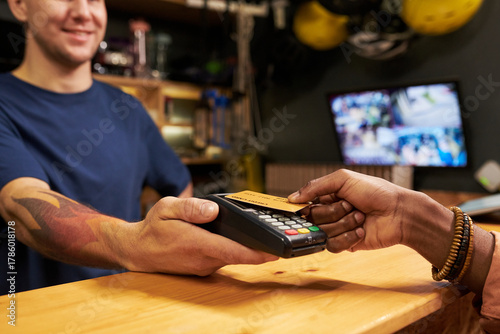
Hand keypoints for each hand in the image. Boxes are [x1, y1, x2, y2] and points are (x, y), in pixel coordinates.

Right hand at [122, 197, 277, 275]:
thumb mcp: (166, 208)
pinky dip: (233, 250)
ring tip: (258, 235)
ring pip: (231, 258)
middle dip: (257, 249)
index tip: (273, 251)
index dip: (255, 253)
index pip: (231, 251)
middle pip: (237, 256)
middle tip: (276, 238)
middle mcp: (202, 259)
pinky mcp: (203, 268)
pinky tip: (236, 239)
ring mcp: (203, 266)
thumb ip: (190, 207)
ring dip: (245, 250)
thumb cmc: (153, 228)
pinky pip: (223, 259)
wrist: (138, 251)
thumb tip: (213, 209)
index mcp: (196, 243)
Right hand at [288, 169, 407, 252]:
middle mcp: (330, 212)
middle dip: (333, 212)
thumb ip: (315, 186)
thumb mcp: (344, 179)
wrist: (399, 213)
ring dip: (344, 223)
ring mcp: (337, 228)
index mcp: (328, 196)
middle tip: (350, 205)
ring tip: (361, 217)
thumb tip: (292, 198)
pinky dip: (347, 237)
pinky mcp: (345, 244)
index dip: (305, 207)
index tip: (304, 208)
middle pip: (313, 219)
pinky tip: (361, 230)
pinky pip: (333, 245)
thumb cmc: (376, 191)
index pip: (304, 204)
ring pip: (323, 232)